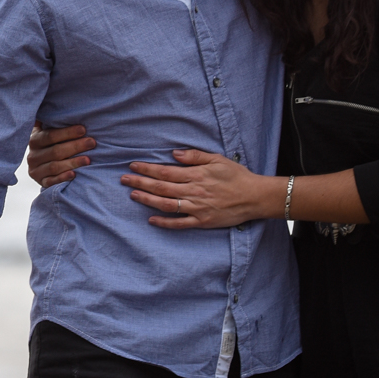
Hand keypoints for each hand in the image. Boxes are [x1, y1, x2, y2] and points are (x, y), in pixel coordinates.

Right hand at [26, 123, 94, 186]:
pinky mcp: (41, 183)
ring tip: (88, 159)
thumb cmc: (52, 143)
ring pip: (54, 166)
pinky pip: (51, 182)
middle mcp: (32, 155)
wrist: (43, 167)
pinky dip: (62, 178)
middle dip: (75, 146)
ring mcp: (36, 170)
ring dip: (72, 163)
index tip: (83, 129)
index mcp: (34, 139)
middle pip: (55, 151)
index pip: (50, 135)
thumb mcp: (48, 130)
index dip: (67, 132)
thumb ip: (51, 119)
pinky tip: (74, 175)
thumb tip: (59, 98)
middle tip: (92, 142)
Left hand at [121, 148, 272, 229]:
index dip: (147, 168)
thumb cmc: (236, 176)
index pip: (165, 171)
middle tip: (123, 179)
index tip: (133, 165)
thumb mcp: (217, 159)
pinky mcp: (202, 222)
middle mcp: (193, 191)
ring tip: (132, 194)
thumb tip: (174, 154)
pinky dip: (164, 222)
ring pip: (166, 204)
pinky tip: (150, 220)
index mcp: (196, 175)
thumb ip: (195, 156)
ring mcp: (197, 208)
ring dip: (147, 199)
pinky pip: (179, 223)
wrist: (255, 197)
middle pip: (161, 187)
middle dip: (140, 182)